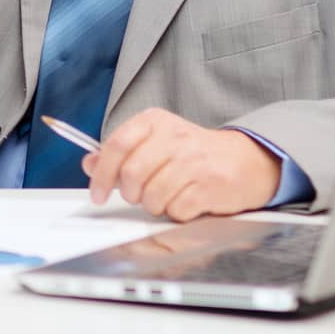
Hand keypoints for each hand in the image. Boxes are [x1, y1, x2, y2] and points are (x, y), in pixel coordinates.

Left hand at [82, 108, 280, 220]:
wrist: (244, 161)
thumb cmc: (193, 153)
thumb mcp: (154, 142)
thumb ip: (121, 153)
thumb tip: (90, 163)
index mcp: (155, 121)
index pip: (117, 145)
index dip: (101, 173)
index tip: (97, 193)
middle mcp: (174, 137)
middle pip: (132, 174)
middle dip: (130, 193)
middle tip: (137, 196)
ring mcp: (194, 161)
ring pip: (152, 196)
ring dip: (154, 205)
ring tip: (165, 196)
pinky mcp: (210, 185)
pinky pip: (176, 209)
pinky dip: (176, 212)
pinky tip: (185, 200)